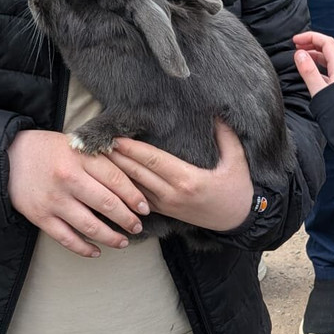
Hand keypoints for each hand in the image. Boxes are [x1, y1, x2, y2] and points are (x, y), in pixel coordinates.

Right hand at [7, 130, 149, 257]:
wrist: (7, 155)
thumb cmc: (49, 150)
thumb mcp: (76, 145)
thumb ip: (101, 159)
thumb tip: (134, 178)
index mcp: (80, 158)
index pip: (117, 180)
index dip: (134, 197)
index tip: (145, 208)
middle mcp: (68, 179)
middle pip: (108, 205)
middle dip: (128, 219)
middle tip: (137, 226)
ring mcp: (53, 199)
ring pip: (90, 226)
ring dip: (111, 237)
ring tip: (123, 241)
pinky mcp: (40, 216)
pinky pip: (67, 238)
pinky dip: (84, 248)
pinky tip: (97, 251)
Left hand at [107, 121, 252, 231]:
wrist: (238, 221)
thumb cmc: (238, 190)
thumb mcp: (237, 161)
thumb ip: (226, 136)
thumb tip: (217, 111)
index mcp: (188, 179)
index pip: (153, 160)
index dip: (132, 148)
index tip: (115, 136)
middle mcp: (172, 194)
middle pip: (136, 173)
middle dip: (115, 158)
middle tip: (95, 143)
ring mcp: (166, 205)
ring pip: (132, 188)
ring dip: (113, 173)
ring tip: (96, 159)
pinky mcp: (164, 211)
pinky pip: (137, 199)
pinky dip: (121, 188)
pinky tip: (107, 179)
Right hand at [293, 31, 333, 96]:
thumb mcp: (318, 90)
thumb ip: (309, 71)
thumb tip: (299, 54)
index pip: (326, 42)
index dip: (310, 37)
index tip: (296, 40)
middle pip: (329, 47)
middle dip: (313, 42)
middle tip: (298, 45)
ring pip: (330, 58)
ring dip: (316, 53)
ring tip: (303, 56)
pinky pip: (330, 69)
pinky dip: (319, 65)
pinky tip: (311, 71)